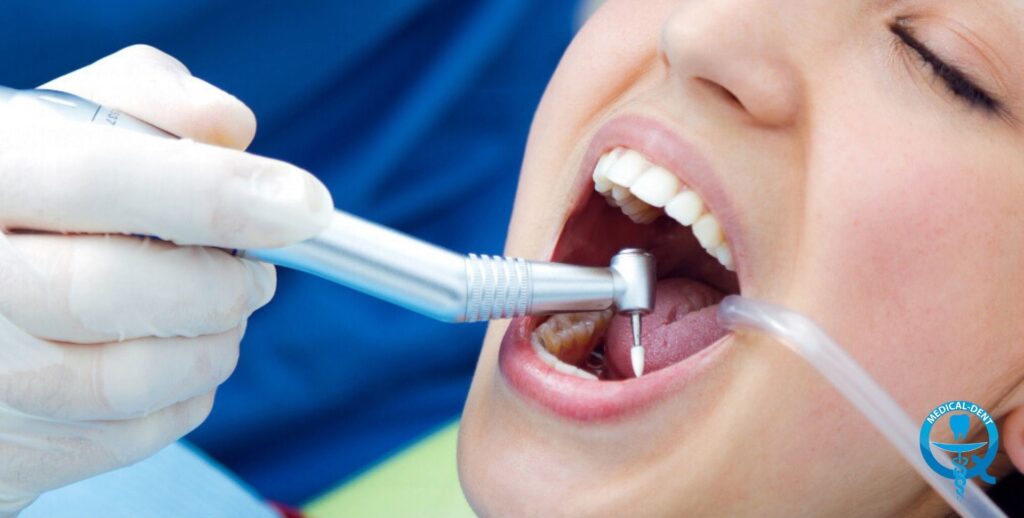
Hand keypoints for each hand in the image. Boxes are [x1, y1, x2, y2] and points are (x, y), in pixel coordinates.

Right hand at [0, 45, 332, 514]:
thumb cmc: (36, 197)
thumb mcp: (71, 120)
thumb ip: (149, 101)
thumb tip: (233, 130)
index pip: (93, 179)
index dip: (212, 194)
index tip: (304, 207)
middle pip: (105, 293)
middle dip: (217, 287)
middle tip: (259, 276)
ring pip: (122, 383)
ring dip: (210, 348)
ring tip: (225, 315)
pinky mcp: (11, 445)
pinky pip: (127, 437)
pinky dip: (185, 397)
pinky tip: (183, 357)